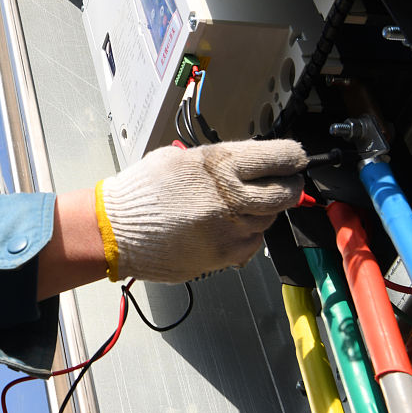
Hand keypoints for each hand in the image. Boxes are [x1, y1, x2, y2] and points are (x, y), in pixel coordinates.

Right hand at [97, 139, 305, 281]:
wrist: (116, 230)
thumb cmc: (143, 191)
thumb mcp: (180, 158)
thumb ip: (219, 159)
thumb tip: (251, 160)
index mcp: (220, 165)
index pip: (278, 157)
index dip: (293, 158)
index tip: (295, 159)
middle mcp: (231, 196)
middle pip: (285, 193)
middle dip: (288, 187)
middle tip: (283, 184)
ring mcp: (230, 228)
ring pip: (268, 220)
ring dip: (260, 213)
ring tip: (236, 207)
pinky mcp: (224, 255)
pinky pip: (252, 244)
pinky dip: (245, 236)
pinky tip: (224, 228)